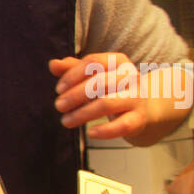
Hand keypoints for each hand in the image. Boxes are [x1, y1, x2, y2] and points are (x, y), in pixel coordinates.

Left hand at [50, 53, 189, 145]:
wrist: (141, 107)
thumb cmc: (110, 88)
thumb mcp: (92, 75)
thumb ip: (72, 69)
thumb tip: (53, 64)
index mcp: (118, 61)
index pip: (93, 62)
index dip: (73, 75)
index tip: (58, 89)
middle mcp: (131, 76)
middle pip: (99, 82)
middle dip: (74, 95)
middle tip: (58, 106)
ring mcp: (137, 97)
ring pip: (107, 104)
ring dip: (82, 114)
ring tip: (65, 121)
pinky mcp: (139, 118)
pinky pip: (123, 125)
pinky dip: (105, 131)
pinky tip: (90, 133)